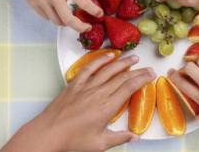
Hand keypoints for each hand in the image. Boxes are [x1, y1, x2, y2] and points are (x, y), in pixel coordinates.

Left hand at [1, 54, 155, 151]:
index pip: (129, 88)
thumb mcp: (99, 144)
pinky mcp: (75, 85)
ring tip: (133, 57)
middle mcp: (98, 93)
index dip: (142, 79)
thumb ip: (119, 138)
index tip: (151, 75)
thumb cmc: (72, 140)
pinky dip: (99, 60)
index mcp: (107, 107)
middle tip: (147, 67)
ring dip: (122, 62)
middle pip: (122, 77)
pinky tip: (108, 56)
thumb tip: (134, 136)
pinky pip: (89, 68)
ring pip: (108, 70)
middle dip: (137, 71)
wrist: (48, 134)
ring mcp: (86, 87)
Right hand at [8, 0, 102, 31]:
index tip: (99, 14)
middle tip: (86, 27)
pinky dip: (54, 16)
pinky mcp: (33, 4)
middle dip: (80, 27)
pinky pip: (46, 17)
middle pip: (68, 20)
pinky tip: (56, 8)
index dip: (93, 10)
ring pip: (57, 21)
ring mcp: (41, 0)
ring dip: (66, 21)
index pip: (83, 2)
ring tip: (70, 15)